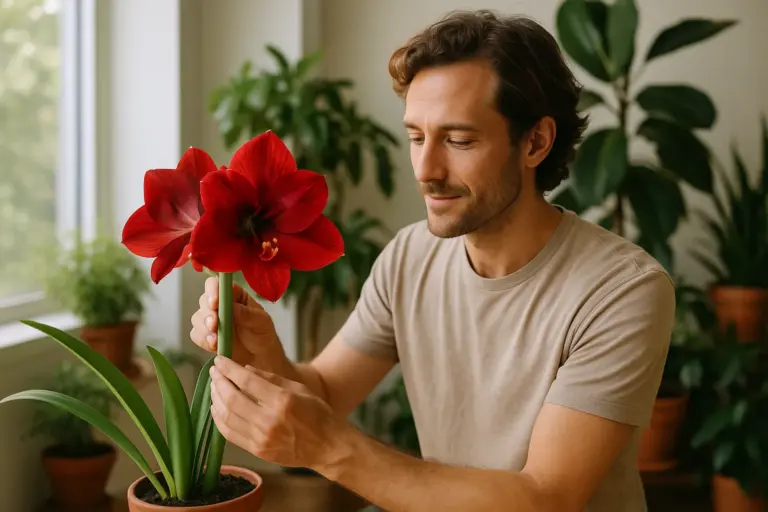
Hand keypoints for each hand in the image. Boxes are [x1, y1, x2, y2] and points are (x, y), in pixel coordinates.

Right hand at [190, 277, 289, 374]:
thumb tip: (233, 306)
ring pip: (197, 318)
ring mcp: (212, 320)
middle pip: (204, 301)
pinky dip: (203, 340)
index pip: (218, 285)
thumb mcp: (262, 322)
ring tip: (216, 340)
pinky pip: (196, 334)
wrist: (259, 357)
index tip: (214, 303)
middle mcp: (221, 305)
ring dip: (204, 328)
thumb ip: (248, 314)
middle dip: (207, 313)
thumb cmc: (263, 334)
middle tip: (214, 325)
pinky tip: (214, 346)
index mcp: (235, 295)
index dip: (213, 290)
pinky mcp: (206, 335)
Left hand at [209, 356, 345, 470]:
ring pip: (227, 417)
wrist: (328, 447)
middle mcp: (269, 420)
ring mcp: (262, 438)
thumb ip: (271, 378)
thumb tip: (245, 369)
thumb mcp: (300, 388)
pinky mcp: (258, 451)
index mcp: (282, 400)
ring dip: (216, 399)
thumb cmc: (318, 414)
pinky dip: (219, 420)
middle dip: (219, 382)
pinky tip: (217, 408)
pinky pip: (230, 434)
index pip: (247, 381)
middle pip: (233, 398)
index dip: (229, 369)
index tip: (219, 360)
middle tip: (214, 371)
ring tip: (214, 387)